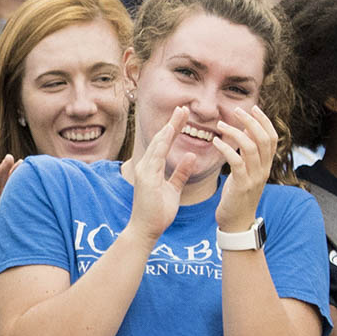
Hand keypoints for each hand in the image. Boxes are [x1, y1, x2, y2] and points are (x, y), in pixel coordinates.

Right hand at [126, 106, 194, 240]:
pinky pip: (156, 156)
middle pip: (162, 139)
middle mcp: (147, 165)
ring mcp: (145, 170)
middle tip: (184, 107)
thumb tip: (191, 156)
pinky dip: (163, 143)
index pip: (165, 143)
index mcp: (153, 167)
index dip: (174, 128)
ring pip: (159, 143)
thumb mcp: (174, 188)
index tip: (184, 115)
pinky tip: (170, 131)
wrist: (146, 229)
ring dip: (169, 127)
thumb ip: (181, 172)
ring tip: (180, 113)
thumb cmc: (158, 211)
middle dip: (173, 122)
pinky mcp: (146, 177)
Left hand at [212, 104, 277, 231]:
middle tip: (238, 110)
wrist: (236, 222)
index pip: (272, 138)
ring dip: (236, 133)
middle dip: (252, 122)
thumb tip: (245, 135)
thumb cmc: (237, 197)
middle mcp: (264, 169)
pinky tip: (215, 142)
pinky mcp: (242, 185)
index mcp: (266, 165)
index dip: (265, 122)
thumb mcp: (246, 174)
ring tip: (222, 124)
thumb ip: (248, 156)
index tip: (254, 108)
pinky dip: (226, 149)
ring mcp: (254, 177)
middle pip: (264, 139)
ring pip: (251, 148)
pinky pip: (236, 162)